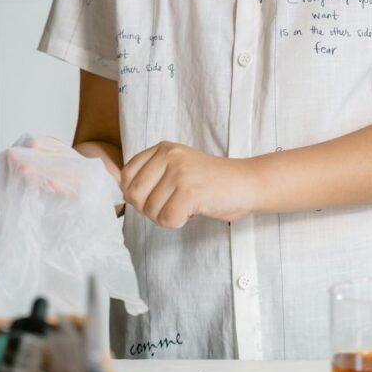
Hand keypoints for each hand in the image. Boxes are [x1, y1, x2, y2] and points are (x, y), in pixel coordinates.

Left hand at [120, 142, 255, 228]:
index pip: (126, 175)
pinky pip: (168, 219)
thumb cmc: (211, 181)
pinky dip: (179, 222)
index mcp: (163, 148)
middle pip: (133, 194)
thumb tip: (125, 194)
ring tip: (187, 205)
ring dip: (167, 217)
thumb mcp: (177, 167)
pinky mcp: (190, 191)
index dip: (136, 194)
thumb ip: (152, 175)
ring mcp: (179, 172)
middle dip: (149, 209)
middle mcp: (168, 156)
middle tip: (170, 206)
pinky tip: (193, 211)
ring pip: (151, 211)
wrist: (246, 183)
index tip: (155, 197)